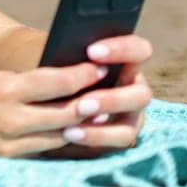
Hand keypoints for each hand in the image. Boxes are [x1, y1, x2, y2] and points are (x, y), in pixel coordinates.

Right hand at [0, 61, 112, 157]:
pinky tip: (74, 133)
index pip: (54, 82)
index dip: (81, 74)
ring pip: (60, 135)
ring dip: (82, 124)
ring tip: (100, 112)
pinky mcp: (4, 155)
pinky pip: (42, 149)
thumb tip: (49, 79)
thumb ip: (15, 80)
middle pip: (66, 112)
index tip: (99, 65)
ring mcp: (8, 141)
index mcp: (2, 90)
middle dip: (92, 101)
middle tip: (112, 90)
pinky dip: (61, 140)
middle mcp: (10, 118)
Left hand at [45, 35, 152, 157]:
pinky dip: (95, 136)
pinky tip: (70, 132)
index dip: (122, 50)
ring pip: (132, 123)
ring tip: (76, 116)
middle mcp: (134, 89)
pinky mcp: (120, 136)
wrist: (44, 103)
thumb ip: (70, 55)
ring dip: (105, 123)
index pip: (139, 50)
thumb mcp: (60, 60)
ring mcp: (131, 115)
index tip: (91, 52)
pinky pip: (117, 140)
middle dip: (113, 99)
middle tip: (83, 102)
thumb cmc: (55, 72)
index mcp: (126, 63)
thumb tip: (63, 46)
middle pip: (142, 94)